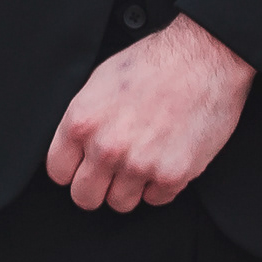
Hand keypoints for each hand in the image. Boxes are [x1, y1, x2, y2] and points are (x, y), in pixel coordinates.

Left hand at [43, 14, 256, 212]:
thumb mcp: (100, 82)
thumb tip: (75, 146)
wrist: (204, 58)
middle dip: (97, 186)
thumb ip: (84, 120)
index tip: (84, 165)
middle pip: (84, 197)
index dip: (72, 170)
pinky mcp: (172, 175)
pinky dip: (161, 185)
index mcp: (81, 122)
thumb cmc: (154, 63)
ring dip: (130, 187)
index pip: (58, 172)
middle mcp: (106, 148)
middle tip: (113, 171)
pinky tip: (166, 157)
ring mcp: (139, 164)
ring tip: (144, 159)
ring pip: (120, 203)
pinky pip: (156, 200)